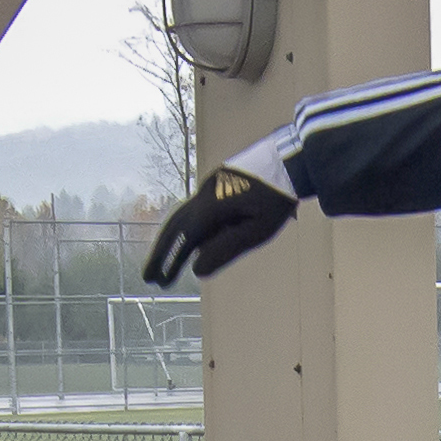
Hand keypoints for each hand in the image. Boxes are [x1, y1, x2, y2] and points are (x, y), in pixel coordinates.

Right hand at [143, 166, 296, 286]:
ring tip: (163, 264)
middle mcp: (206, 193)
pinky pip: (196, 210)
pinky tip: (193, 245)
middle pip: (176, 226)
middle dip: (161, 253)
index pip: (185, 238)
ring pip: (183, 216)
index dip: (170, 261)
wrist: (292, 158)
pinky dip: (187, 229)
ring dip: (172, 241)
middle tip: (148, 278)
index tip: (159, 282)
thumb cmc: (279, 197)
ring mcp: (210, 186)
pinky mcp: (218, 184)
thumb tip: (197, 270)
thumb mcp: (258, 230)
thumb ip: (227, 249)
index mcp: (214, 205)